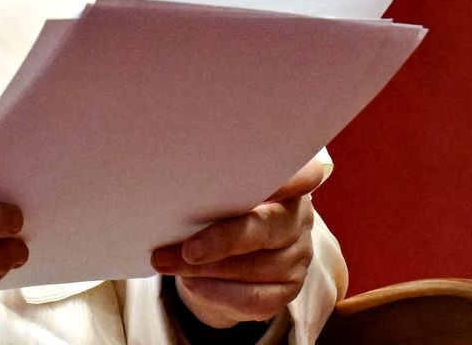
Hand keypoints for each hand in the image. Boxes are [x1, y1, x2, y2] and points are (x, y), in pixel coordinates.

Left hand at [151, 160, 328, 328]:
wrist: (218, 256)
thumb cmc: (214, 210)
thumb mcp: (213, 192)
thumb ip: (213, 187)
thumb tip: (177, 190)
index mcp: (286, 181)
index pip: (302, 175)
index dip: (291, 179)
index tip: (270, 181)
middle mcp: (298, 218)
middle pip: (266, 227)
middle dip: (223, 240)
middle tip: (187, 250)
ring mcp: (298, 255)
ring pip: (255, 267)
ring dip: (207, 269)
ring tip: (169, 264)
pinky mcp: (288, 289)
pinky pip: (254, 298)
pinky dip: (217, 293)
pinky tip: (192, 284)